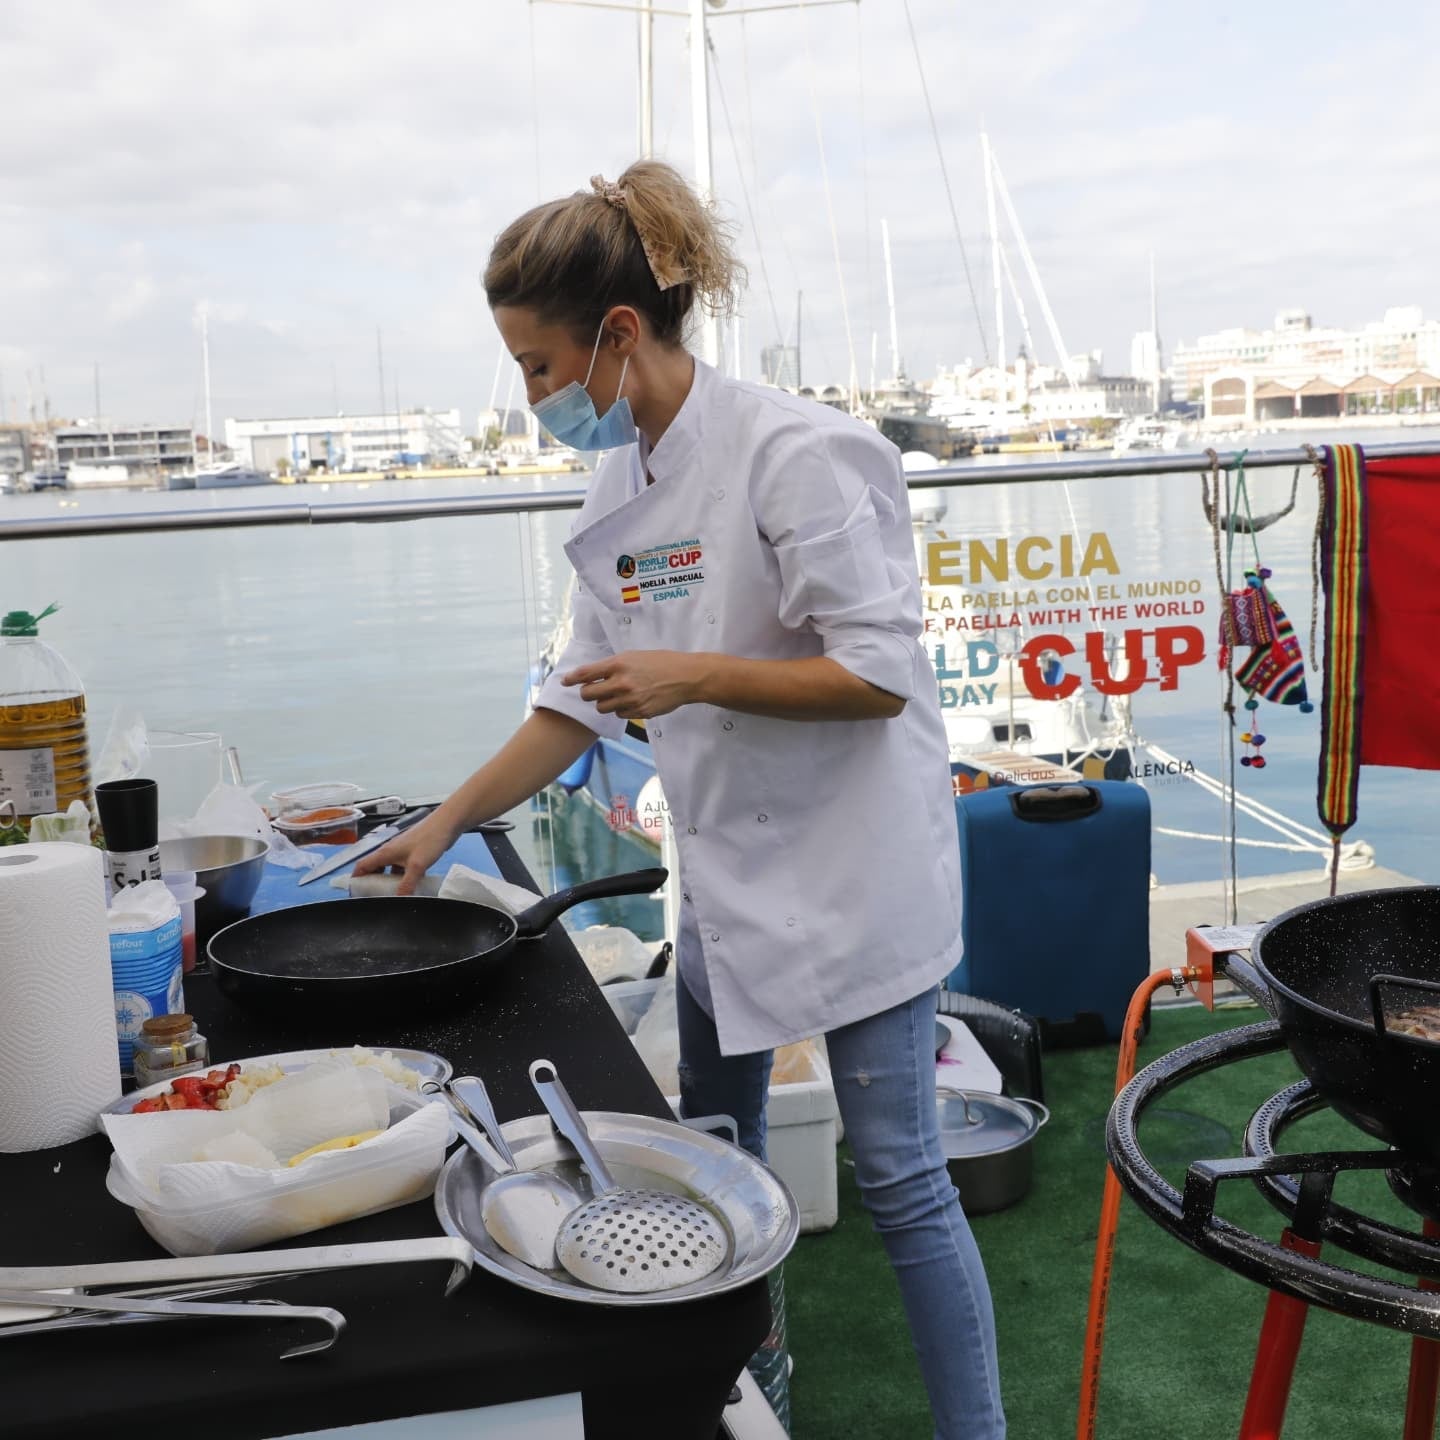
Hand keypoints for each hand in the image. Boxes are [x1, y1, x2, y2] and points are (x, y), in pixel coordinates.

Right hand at [352, 812, 455, 895]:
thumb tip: (399, 900)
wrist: (448, 823)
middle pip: (374, 868)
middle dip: (373, 883)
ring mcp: (402, 851)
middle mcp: (391, 851)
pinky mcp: (413, 852)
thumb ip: (407, 884)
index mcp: (385, 852)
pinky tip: (411, 885)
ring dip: (390, 881)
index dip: (356, 879)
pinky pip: (402, 867)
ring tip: (393, 894)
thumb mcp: (417, 865)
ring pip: (389, 869)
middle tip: (376, 897)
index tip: (356, 892)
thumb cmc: (430, 838)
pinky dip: (403, 877)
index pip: (362, 866)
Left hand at [561, 650, 701, 718]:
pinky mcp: (639, 712)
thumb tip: (594, 675)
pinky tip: (632, 701)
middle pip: (589, 695)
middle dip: (588, 694)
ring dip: (605, 703)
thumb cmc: (661, 662)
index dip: (572, 678)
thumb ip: (614, 665)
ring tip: (617, 695)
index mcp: (619, 664)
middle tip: (593, 691)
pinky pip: (619, 715)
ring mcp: (630, 699)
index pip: (586, 673)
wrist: (686, 677)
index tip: (565, 681)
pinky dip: (621, 710)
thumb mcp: (635, 656)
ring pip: (602, 708)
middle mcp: (621, 682)